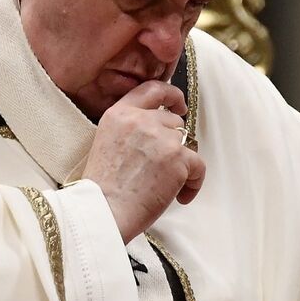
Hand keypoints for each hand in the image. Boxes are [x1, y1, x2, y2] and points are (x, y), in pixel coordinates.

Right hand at [82, 81, 205, 242]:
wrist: (103, 211)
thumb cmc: (102, 188)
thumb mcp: (106, 143)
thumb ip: (129, 130)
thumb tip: (159, 131)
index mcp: (119, 114)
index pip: (151, 89)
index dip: (170, 95)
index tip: (178, 105)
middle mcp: (140, 120)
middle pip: (172, 122)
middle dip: (172, 144)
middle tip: (162, 167)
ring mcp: (161, 137)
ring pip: (185, 143)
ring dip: (181, 164)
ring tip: (165, 186)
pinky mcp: (177, 158)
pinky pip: (198, 165)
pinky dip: (193, 183)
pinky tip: (180, 196)